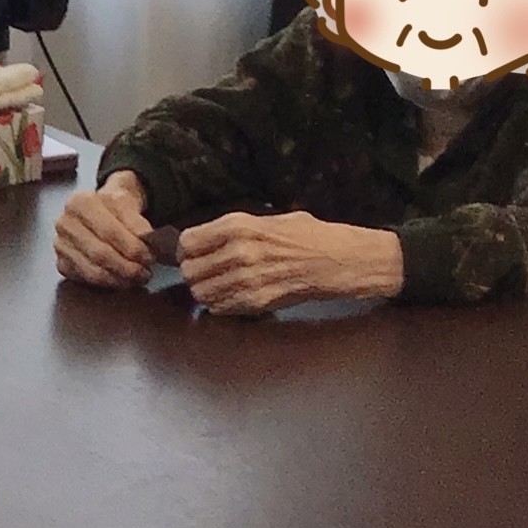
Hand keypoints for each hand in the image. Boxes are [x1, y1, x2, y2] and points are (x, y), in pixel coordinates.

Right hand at [54, 170, 150, 287]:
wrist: (100, 208)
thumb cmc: (114, 207)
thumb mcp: (129, 205)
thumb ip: (138, 225)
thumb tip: (145, 246)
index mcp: (80, 203)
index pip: (109, 231)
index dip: (132, 248)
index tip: (150, 257)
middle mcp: (65, 224)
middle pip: (100, 254)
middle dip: (127, 267)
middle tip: (145, 272)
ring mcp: (60, 245)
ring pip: (93, 271)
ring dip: (120, 279)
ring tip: (137, 278)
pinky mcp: (62, 263)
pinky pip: (87, 280)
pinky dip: (108, 283)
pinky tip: (122, 280)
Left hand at [177, 210, 404, 313]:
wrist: (338, 260)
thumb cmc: (308, 236)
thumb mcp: (270, 218)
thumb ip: (237, 228)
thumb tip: (209, 236)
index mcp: (238, 225)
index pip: (188, 242)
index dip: (189, 250)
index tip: (196, 253)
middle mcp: (237, 252)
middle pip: (190, 270)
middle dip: (195, 272)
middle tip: (207, 273)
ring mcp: (246, 279)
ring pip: (201, 293)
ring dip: (206, 291)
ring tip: (220, 286)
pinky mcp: (256, 302)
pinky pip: (220, 308)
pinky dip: (221, 305)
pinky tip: (234, 297)